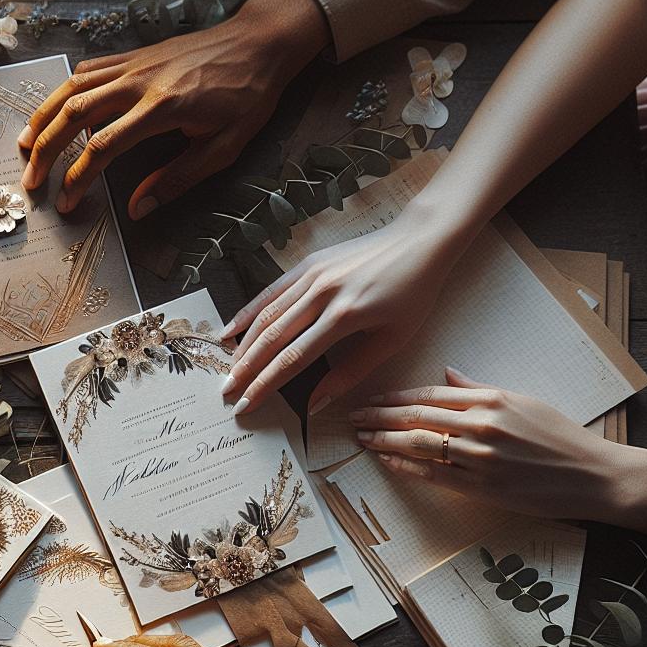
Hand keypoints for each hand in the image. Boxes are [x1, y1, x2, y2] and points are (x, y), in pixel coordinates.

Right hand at [17, 0, 328, 219]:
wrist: (259, 43)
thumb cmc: (247, 95)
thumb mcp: (224, 147)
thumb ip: (178, 179)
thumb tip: (137, 208)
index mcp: (163, 107)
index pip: (104, 147)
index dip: (78, 178)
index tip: (66, 202)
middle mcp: (139, 81)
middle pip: (74, 114)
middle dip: (45, 150)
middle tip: (31, 181)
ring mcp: (132, 63)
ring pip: (71, 88)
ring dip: (43, 118)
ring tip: (24, 146)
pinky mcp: (132, 55)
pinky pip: (87, 71)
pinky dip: (63, 92)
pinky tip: (54, 112)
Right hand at [220, 212, 468, 413]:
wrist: (420, 242)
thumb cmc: (413, 294)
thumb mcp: (392, 339)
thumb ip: (351, 372)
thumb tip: (316, 403)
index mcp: (344, 317)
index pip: (294, 359)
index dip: (267, 384)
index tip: (248, 404)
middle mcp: (321, 294)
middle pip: (273, 338)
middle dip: (246, 368)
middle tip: (226, 392)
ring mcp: (312, 276)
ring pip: (266, 315)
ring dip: (243, 345)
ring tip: (227, 369)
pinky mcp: (308, 264)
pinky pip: (271, 292)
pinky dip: (248, 311)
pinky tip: (232, 329)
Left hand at [350, 368, 625, 518]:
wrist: (594, 475)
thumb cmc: (561, 437)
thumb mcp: (524, 400)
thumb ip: (481, 389)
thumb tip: (448, 374)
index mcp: (492, 399)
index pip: (429, 395)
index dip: (395, 398)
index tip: (372, 400)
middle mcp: (482, 425)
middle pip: (416, 418)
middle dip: (379, 418)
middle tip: (353, 418)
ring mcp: (481, 458)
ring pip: (419, 446)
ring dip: (385, 442)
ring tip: (363, 440)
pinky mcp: (483, 488)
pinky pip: (434, 476)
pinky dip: (406, 468)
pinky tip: (388, 464)